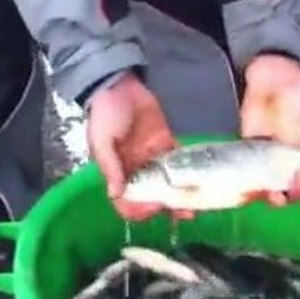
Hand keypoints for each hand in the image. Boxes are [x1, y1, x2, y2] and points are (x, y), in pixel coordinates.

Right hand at [86, 72, 182, 220]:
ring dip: (179, 195)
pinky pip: (177, 161)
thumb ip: (110, 166)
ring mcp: (151, 156)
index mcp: (117, 171)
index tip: (153, 208)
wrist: (119, 84)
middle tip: (181, 214)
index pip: (126, 200)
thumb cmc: (105, 114)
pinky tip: (198, 181)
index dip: (138, 208)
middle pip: (150, 195)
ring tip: (193, 208)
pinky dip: (187, 172)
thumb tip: (116, 194)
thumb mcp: (101, 140)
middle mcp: (135, 168)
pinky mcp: (165, 142)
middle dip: (164, 207)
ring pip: (166, 182)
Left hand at [239, 54, 299, 205]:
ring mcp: (276, 162)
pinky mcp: (255, 158)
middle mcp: (299, 163)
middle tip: (297, 182)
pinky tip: (259, 189)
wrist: (273, 80)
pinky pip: (258, 179)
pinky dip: (258, 188)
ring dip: (280, 196)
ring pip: (281, 188)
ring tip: (278, 196)